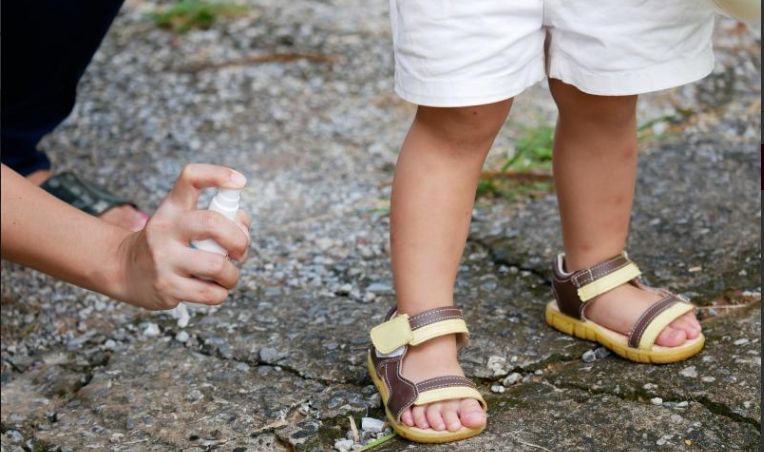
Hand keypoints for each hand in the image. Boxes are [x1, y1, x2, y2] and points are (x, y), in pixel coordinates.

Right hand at [113, 164, 250, 309]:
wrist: (124, 270)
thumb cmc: (167, 243)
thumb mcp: (181, 221)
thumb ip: (217, 217)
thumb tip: (243, 227)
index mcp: (172, 208)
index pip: (191, 178)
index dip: (218, 175)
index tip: (240, 182)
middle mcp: (165, 229)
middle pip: (212, 223)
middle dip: (239, 239)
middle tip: (240, 251)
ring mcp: (164, 259)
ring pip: (217, 265)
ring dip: (233, 274)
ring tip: (227, 275)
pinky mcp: (167, 287)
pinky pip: (211, 293)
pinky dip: (221, 292)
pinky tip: (213, 288)